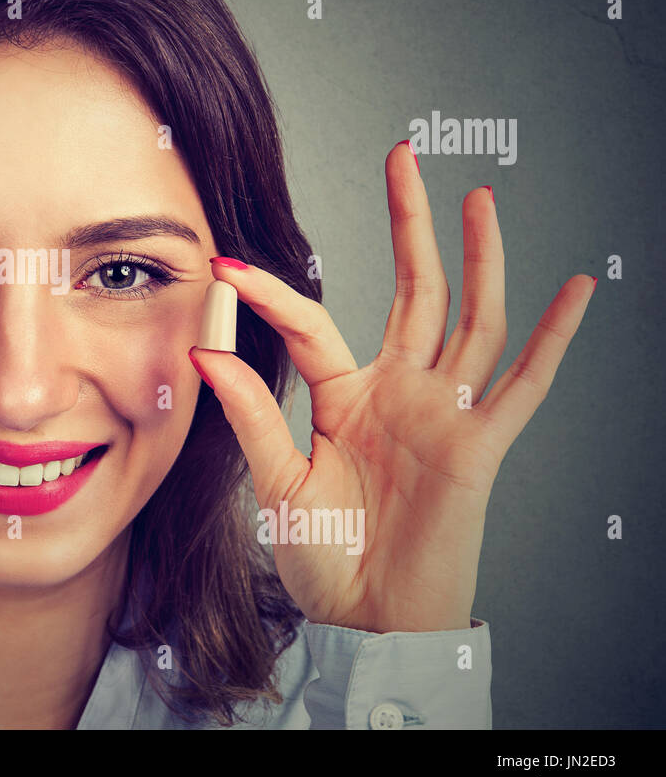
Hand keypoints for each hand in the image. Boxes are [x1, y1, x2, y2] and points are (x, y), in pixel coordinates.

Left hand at [188, 142, 594, 633]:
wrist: (366, 620)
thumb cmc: (325, 555)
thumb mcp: (278, 478)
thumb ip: (250, 414)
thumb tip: (202, 350)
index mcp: (347, 395)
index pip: (312, 323)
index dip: (269, 294)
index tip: (226, 263)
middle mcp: (400, 391)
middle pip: (413, 288)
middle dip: (410, 223)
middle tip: (404, 155)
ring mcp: (445, 413)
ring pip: (470, 317)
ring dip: (479, 258)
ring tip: (478, 198)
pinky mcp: (481, 446)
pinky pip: (526, 383)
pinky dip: (554, 337)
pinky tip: (574, 286)